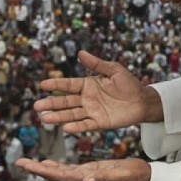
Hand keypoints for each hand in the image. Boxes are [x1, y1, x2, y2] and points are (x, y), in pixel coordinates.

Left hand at [16, 158, 149, 180]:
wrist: (145, 180)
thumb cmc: (135, 178)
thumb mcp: (119, 176)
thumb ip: (103, 180)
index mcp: (87, 179)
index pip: (59, 176)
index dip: (41, 170)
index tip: (26, 164)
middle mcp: (83, 179)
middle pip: (55, 175)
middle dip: (37, 168)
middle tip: (20, 162)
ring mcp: (87, 176)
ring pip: (60, 172)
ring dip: (44, 167)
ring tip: (30, 162)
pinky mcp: (92, 171)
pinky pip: (70, 169)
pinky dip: (57, 166)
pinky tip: (51, 163)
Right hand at [34, 51, 152, 133]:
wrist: (143, 101)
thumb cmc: (129, 84)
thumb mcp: (114, 70)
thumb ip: (97, 64)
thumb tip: (81, 53)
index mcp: (88, 85)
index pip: (69, 85)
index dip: (56, 85)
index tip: (42, 85)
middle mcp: (87, 99)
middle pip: (66, 102)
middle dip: (52, 104)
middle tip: (37, 106)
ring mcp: (92, 111)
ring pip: (72, 114)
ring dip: (59, 117)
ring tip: (45, 118)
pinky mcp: (100, 122)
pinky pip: (86, 125)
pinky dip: (76, 127)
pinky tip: (66, 128)